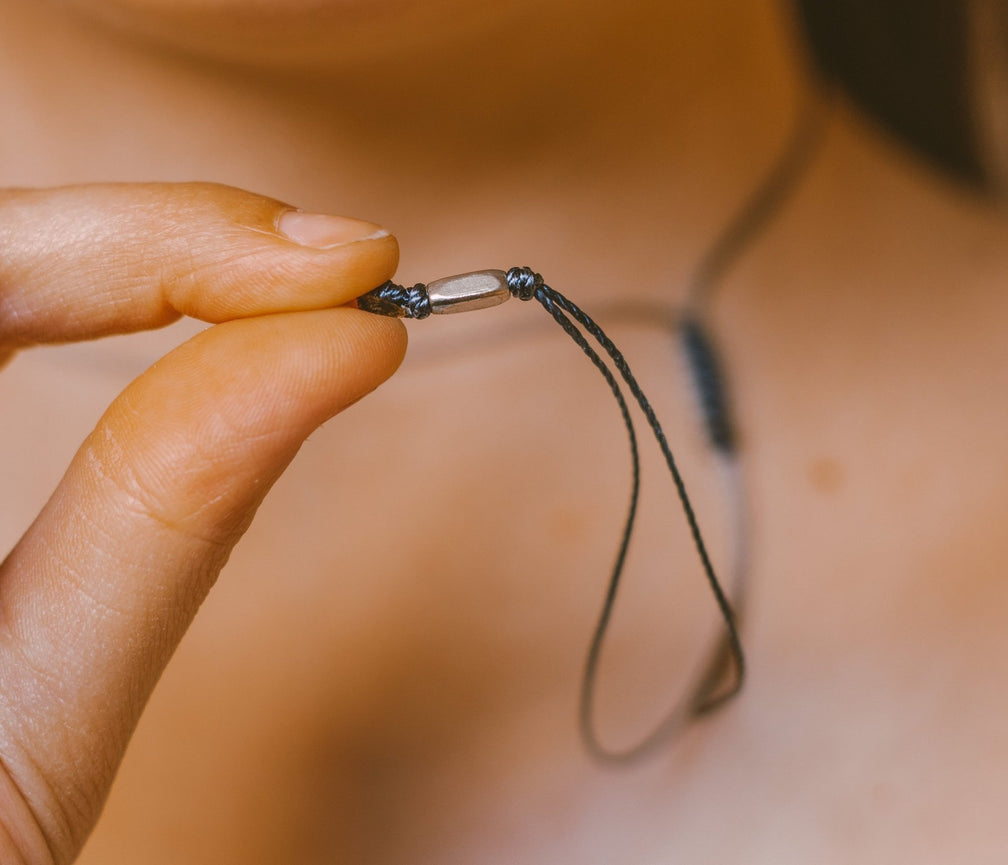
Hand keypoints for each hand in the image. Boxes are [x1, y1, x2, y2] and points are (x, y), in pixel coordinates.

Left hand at [0, 183, 404, 863]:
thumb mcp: (31, 729)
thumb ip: (167, 517)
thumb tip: (336, 349)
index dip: (158, 237)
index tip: (335, 268)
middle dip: (150, 238)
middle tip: (328, 268)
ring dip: (119, 256)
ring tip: (273, 280)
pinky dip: (74, 301)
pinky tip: (165, 305)